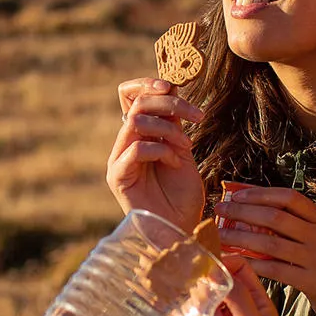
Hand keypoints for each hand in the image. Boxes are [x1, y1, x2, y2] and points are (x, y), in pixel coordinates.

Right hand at [106, 78, 205, 230]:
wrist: (180, 232)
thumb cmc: (182, 197)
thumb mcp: (182, 151)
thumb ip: (174, 124)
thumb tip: (171, 90)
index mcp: (138, 136)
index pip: (129, 96)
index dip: (146, 83)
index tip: (172, 86)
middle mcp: (124, 145)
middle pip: (137, 104)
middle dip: (170, 104)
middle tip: (197, 116)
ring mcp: (118, 161)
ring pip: (136, 122)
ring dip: (168, 129)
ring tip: (186, 148)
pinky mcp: (118, 177)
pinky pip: (136, 149)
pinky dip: (162, 151)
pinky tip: (176, 165)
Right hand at [190, 257, 286, 315]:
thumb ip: (237, 296)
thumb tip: (218, 270)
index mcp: (256, 304)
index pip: (238, 271)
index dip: (223, 266)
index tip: (210, 268)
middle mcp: (236, 314)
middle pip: (213, 287)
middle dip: (210, 295)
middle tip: (217, 313)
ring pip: (199, 307)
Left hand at [214, 186, 315, 315]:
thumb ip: (293, 222)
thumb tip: (253, 200)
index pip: (289, 197)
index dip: (260, 193)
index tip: (235, 195)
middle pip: (276, 217)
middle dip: (243, 212)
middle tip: (219, 211)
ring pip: (271, 243)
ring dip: (240, 238)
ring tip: (219, 236)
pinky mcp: (313, 282)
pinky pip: (274, 269)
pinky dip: (252, 263)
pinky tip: (235, 261)